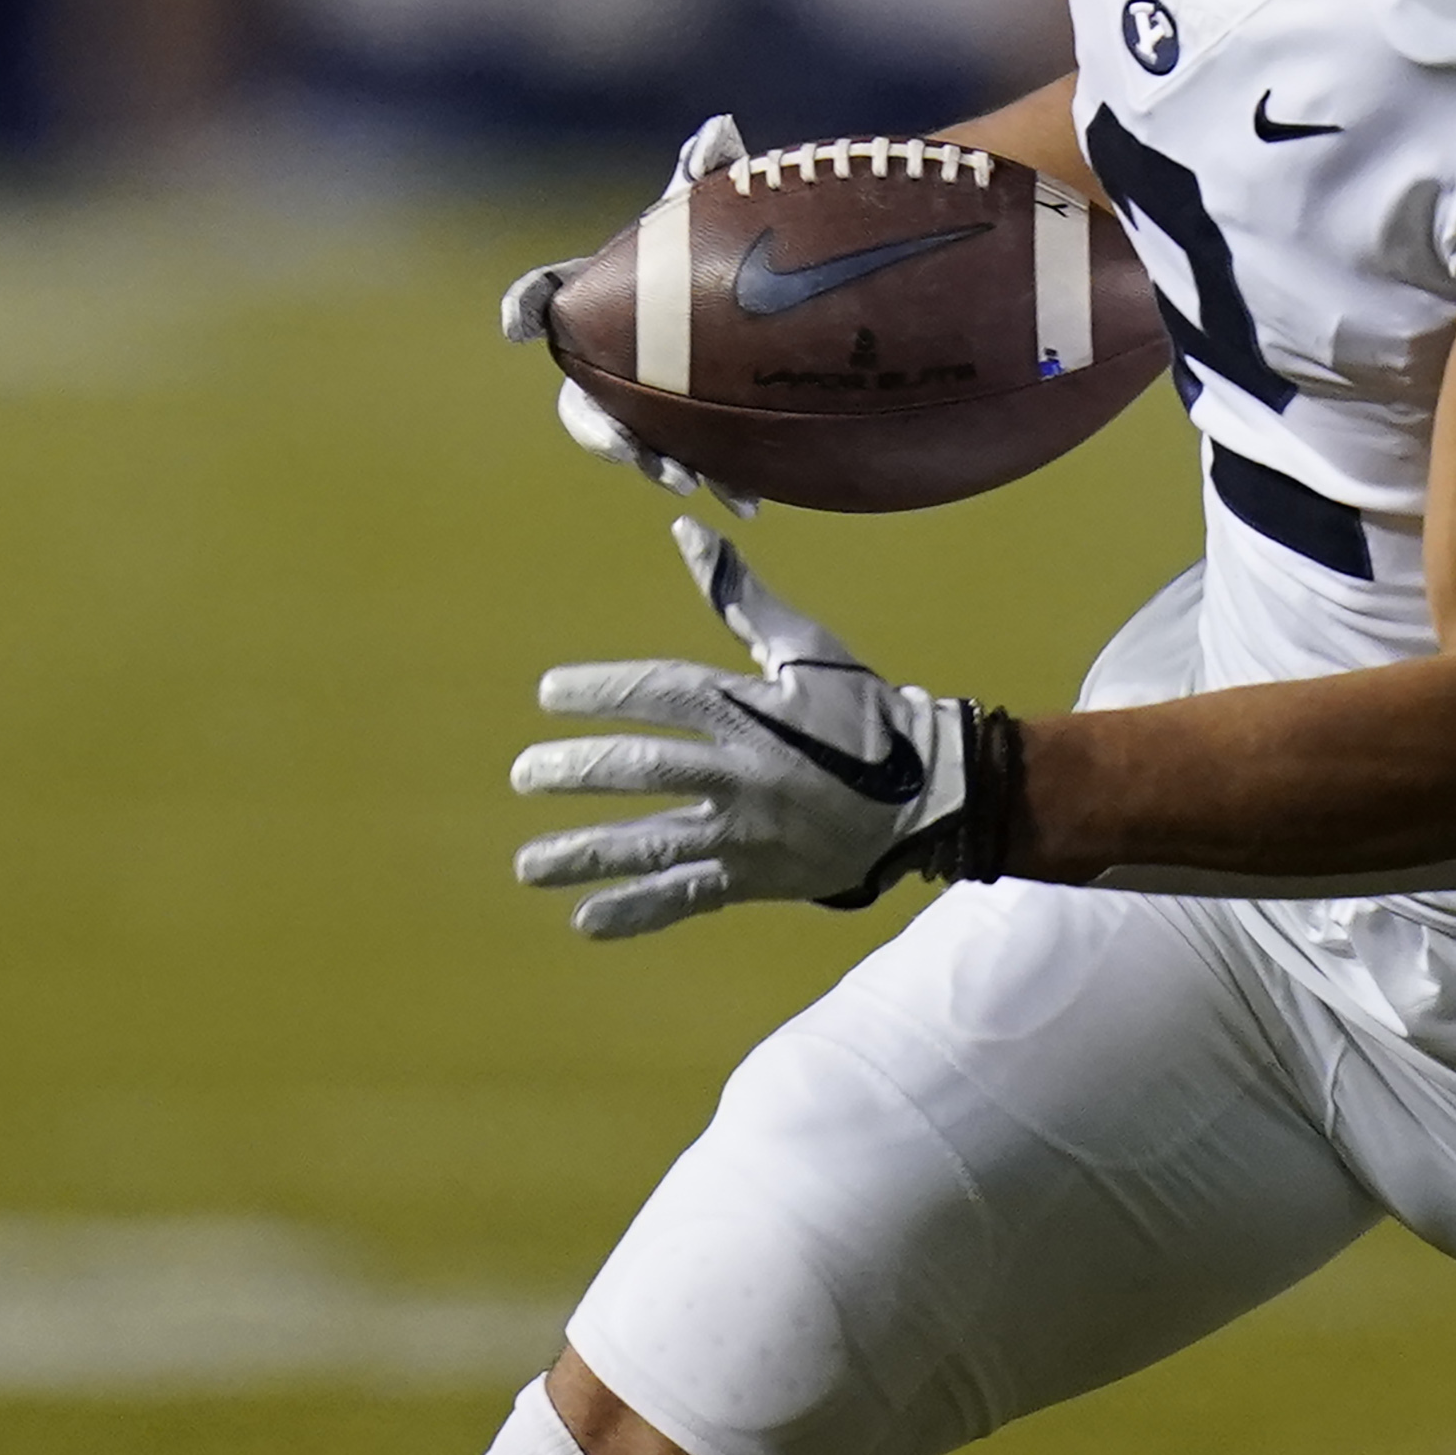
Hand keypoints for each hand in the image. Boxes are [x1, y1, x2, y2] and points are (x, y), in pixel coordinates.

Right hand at [502, 115, 758, 515]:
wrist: (752, 300)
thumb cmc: (710, 249)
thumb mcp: (708, 214)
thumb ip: (705, 174)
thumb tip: (721, 130)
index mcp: (595, 297)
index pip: (546, 295)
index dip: (525, 307)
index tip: (517, 326)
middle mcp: (604, 356)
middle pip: (578, 398)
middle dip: (596, 426)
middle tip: (621, 446)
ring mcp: (640, 400)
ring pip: (629, 442)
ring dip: (652, 464)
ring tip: (682, 482)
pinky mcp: (686, 430)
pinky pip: (691, 462)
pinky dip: (718, 484)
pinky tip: (751, 505)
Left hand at [510, 519, 1017, 938]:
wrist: (930, 796)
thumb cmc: (865, 716)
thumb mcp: (808, 650)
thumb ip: (741, 598)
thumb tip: (686, 532)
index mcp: (753, 710)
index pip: (664, 693)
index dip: (604, 691)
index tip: (548, 694)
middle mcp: (745, 773)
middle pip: (648, 770)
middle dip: (580, 772)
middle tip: (525, 775)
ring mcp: (749, 832)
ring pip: (657, 843)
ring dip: (589, 855)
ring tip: (530, 864)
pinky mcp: (757, 878)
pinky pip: (690, 898)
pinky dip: (638, 912)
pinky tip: (585, 921)